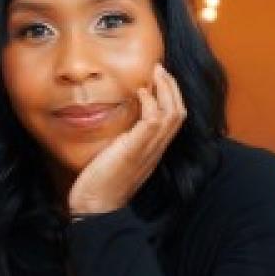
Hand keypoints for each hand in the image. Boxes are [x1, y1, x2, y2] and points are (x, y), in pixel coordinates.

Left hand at [68, 62, 186, 215]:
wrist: (95, 207)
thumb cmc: (102, 183)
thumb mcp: (118, 157)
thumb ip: (125, 142)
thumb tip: (121, 124)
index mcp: (153, 151)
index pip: (174, 119)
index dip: (171, 97)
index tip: (159, 79)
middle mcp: (156, 150)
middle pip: (179, 113)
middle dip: (172, 87)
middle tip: (160, 68)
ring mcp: (148, 151)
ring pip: (172, 114)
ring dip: (165, 89)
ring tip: (155, 72)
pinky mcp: (135, 150)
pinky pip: (153, 121)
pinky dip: (150, 102)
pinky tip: (140, 92)